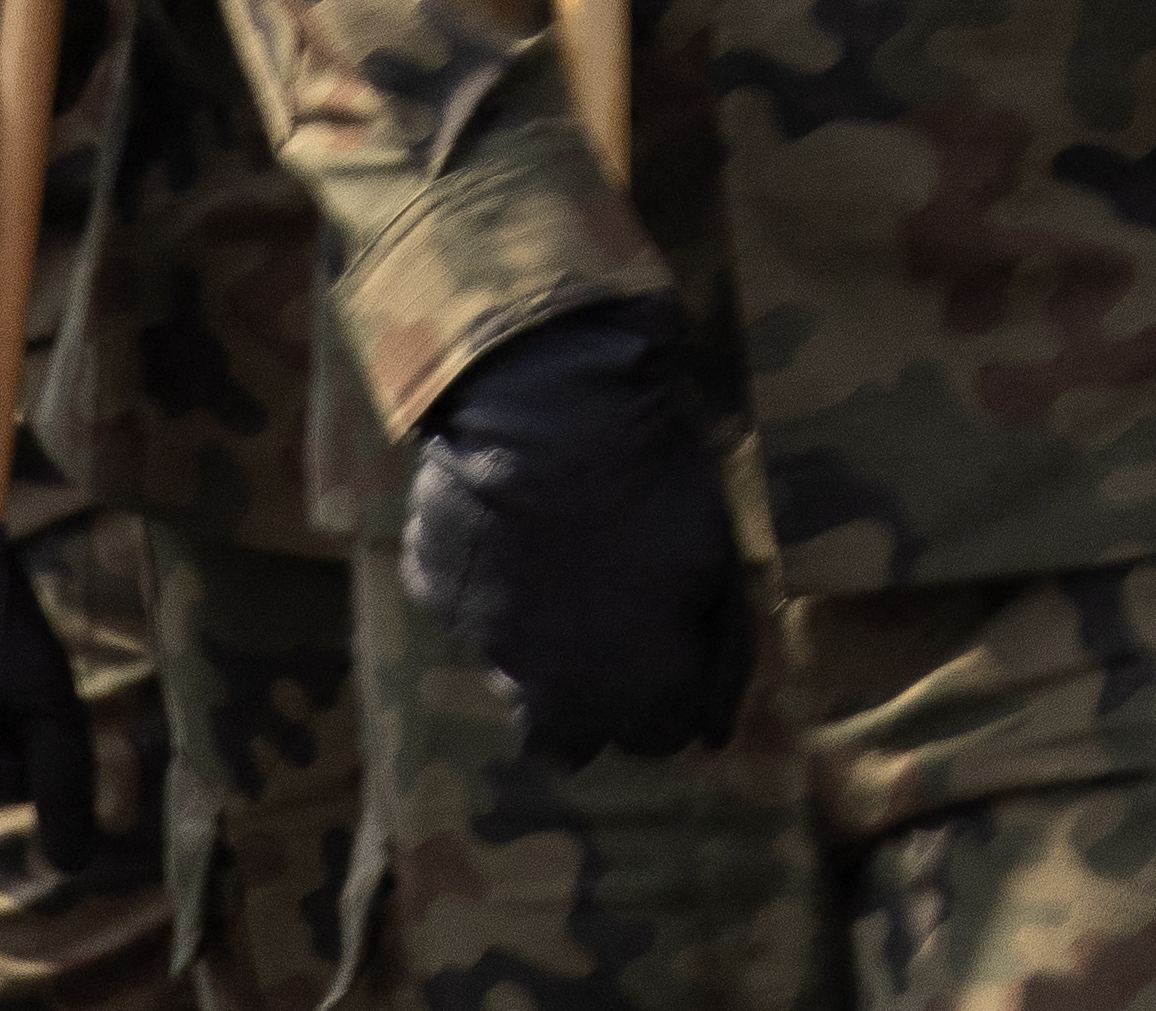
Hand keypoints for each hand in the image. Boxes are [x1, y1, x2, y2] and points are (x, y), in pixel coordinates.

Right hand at [400, 301, 756, 765]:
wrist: (551, 416)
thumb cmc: (657, 486)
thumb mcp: (721, 564)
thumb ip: (719, 652)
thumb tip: (714, 729)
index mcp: (629, 687)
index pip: (660, 740)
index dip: (678, 704)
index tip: (683, 663)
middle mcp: (548, 689)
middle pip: (572, 741)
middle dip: (601, 708)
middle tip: (618, 645)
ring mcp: (481, 644)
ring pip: (513, 680)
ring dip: (543, 651)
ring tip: (567, 580)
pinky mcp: (434, 595)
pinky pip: (466, 611)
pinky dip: (491, 587)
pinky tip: (513, 536)